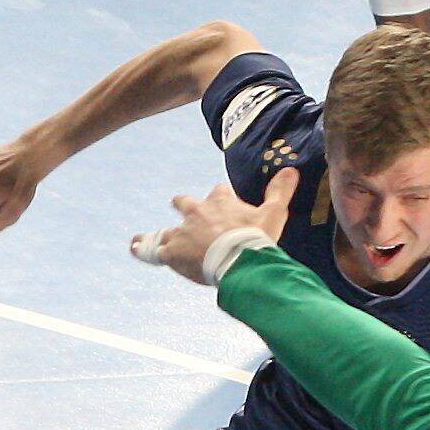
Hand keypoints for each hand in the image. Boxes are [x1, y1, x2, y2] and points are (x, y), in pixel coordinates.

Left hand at [129, 167, 298, 284]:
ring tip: (149, 237)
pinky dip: (144, 248)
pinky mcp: (172, 252)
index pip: (219, 193)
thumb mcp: (273, 213)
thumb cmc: (255, 238)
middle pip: (185, 203)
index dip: (222, 200)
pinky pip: (153, 249)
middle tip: (186, 214)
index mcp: (220, 200)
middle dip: (185, 207)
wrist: (238, 260)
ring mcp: (183, 232)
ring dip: (163, 234)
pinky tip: (136, 248)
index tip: (227, 207)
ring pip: (167, 230)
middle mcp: (197, 212)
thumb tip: (293, 170)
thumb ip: (280, 192)